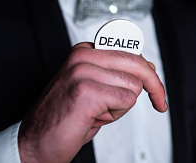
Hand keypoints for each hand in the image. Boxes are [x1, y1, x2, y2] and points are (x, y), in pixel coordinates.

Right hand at [18, 42, 166, 162]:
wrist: (36, 144)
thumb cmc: (65, 118)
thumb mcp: (94, 87)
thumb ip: (117, 74)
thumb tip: (148, 69)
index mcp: (84, 51)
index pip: (130, 50)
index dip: (147, 69)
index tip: (155, 85)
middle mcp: (82, 57)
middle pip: (137, 63)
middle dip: (155, 85)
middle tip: (159, 101)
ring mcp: (82, 72)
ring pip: (133, 85)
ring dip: (122, 105)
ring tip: (98, 112)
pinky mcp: (86, 91)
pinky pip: (126, 101)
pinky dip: (116, 115)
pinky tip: (94, 117)